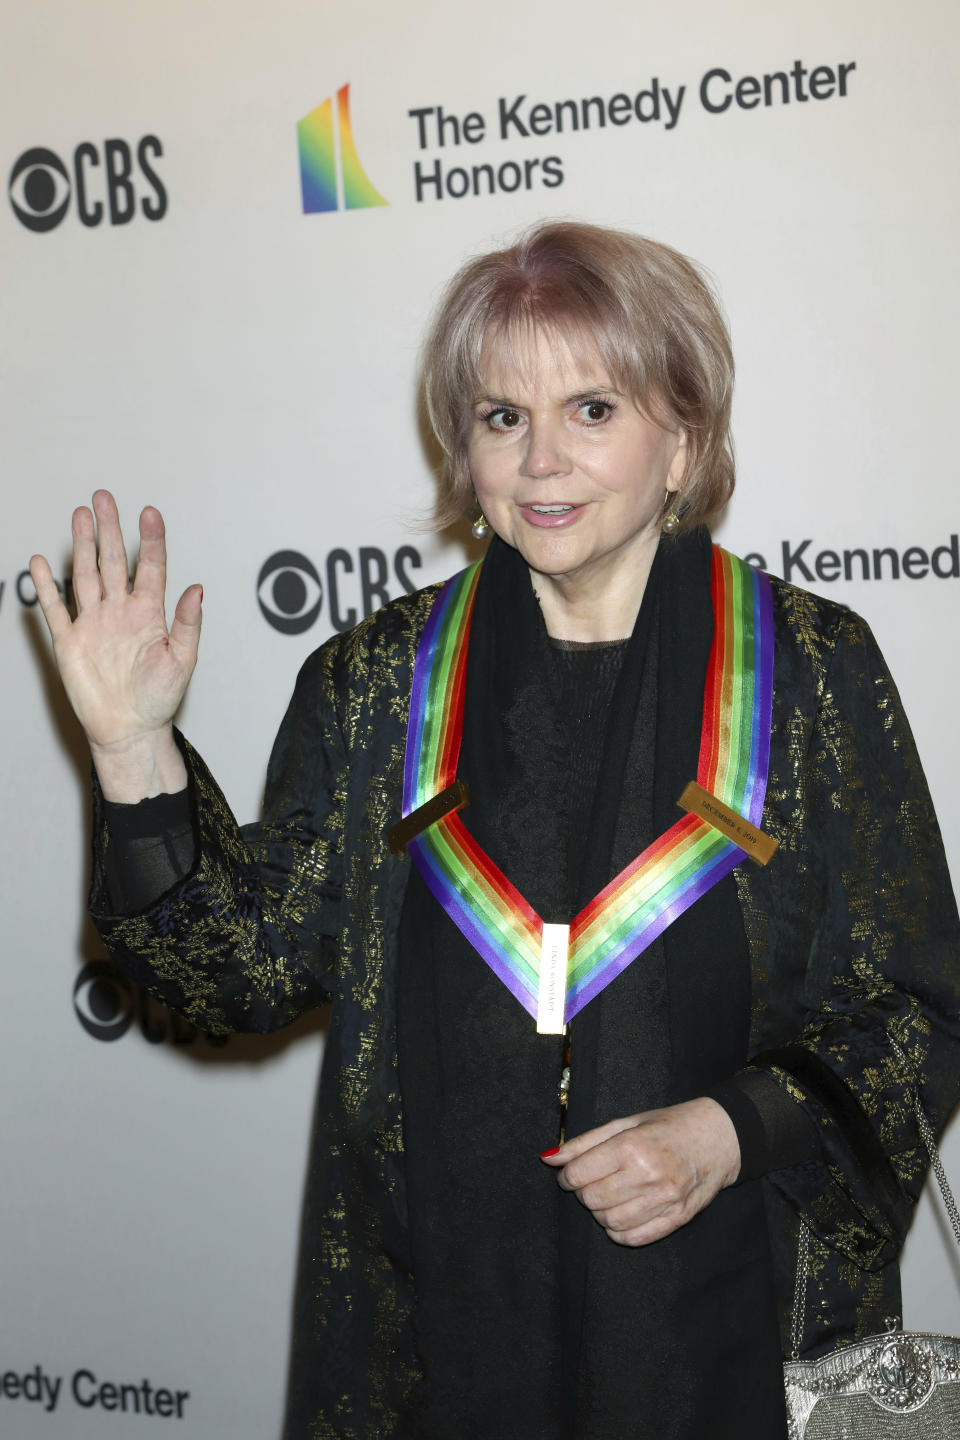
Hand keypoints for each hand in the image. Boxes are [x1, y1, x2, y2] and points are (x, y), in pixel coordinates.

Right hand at [29, 490, 200, 798]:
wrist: (129, 730)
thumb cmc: (160, 700)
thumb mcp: (183, 661)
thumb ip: (187, 624)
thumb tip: (197, 589)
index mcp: (149, 614)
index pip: (152, 567)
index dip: (151, 540)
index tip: (150, 513)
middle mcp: (120, 612)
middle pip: (113, 561)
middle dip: (109, 529)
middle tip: (104, 497)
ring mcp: (93, 623)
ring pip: (86, 575)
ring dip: (83, 545)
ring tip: (80, 515)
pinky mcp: (70, 641)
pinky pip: (55, 608)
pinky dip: (46, 585)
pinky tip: (41, 561)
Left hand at [540, 1097, 740, 1246]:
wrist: (719, 1136)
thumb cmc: (667, 1125)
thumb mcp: (626, 1123)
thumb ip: (585, 1142)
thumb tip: (550, 1159)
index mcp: (631, 1146)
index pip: (580, 1174)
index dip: (567, 1177)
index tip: (571, 1175)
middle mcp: (648, 1174)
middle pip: (592, 1199)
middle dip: (583, 1193)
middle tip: (592, 1182)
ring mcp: (665, 1199)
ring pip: (610, 1221)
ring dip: (600, 1212)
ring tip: (609, 1196)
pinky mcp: (678, 1218)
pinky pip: (635, 1238)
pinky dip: (619, 1231)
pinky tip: (622, 1214)